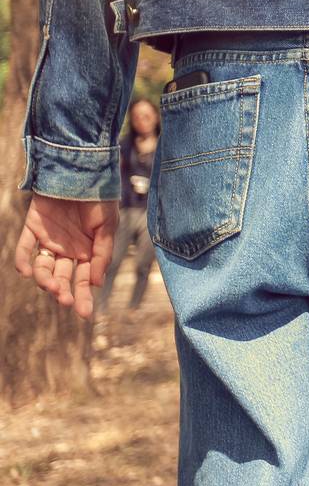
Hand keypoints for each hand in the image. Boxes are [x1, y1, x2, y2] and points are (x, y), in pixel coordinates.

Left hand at [12, 195, 117, 319]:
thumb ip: (101, 254)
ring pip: (43, 267)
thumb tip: (96, 283)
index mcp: (87, 251)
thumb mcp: (108, 226)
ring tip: (51, 285)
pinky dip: (23, 261)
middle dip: (64, 291)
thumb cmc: (99, 198)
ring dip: (45, 279)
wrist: (81, 171)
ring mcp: (49, 240)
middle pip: (62, 277)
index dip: (84, 296)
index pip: (84, 279)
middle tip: (66, 300)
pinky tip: (27, 271)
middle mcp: (67, 249)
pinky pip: (24, 248)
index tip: (86, 314)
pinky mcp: (32, 228)